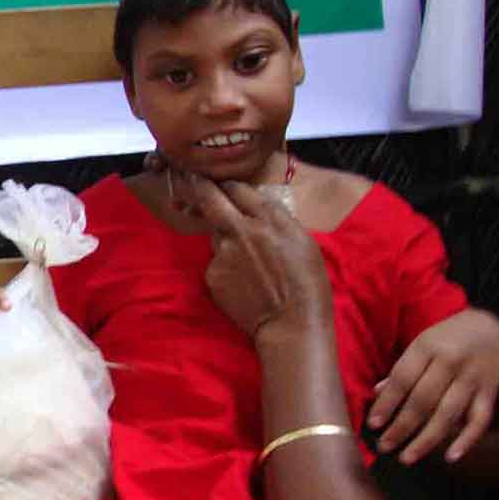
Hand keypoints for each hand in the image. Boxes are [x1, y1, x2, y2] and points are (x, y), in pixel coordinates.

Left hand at [187, 175, 333, 340]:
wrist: (292, 322)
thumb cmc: (307, 283)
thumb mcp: (302, 239)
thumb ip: (275, 219)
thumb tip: (254, 207)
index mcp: (270, 219)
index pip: (239, 189)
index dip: (230, 186)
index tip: (224, 185)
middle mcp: (242, 230)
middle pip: (211, 199)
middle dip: (199, 185)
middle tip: (191, 177)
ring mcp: (223, 252)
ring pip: (215, 235)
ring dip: (224, 238)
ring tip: (248, 261)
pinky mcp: (212, 274)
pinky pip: (215, 262)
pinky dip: (225, 266)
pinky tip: (243, 281)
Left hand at [368, 309, 498, 464]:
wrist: (490, 329)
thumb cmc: (444, 340)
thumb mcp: (419, 345)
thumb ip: (400, 370)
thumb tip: (376, 394)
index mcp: (428, 346)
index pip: (403, 379)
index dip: (387, 404)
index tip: (373, 425)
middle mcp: (451, 362)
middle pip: (423, 400)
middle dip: (402, 427)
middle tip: (384, 446)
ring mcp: (473, 378)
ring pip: (448, 414)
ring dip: (426, 440)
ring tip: (406, 458)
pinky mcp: (490, 392)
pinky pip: (480, 420)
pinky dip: (467, 440)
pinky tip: (450, 457)